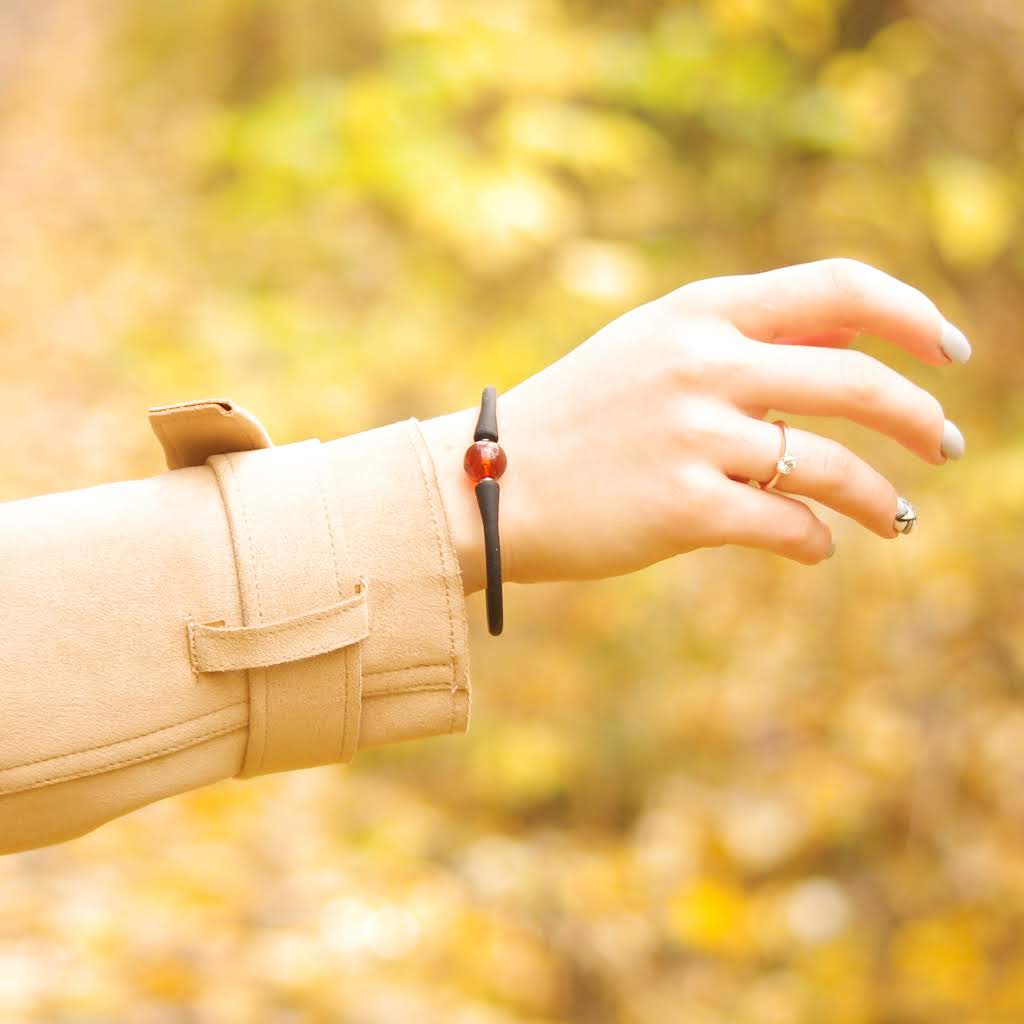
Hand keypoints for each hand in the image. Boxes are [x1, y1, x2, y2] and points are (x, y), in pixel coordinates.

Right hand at [420, 259, 969, 593]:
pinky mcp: (684, 509)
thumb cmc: (577, 418)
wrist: (490, 484)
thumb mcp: (650, 350)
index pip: (838, 288)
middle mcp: (703, 364)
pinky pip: (788, 526)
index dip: (909, 316)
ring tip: (895, 519)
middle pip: (858, 382)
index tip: (948, 352)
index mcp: (698, 311)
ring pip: (832, 466)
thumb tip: (845, 348)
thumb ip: (740, 340)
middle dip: (920, 419)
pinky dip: (816, 540)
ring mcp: (694, 437)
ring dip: (879, 498)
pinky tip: (817, 546)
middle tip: (947, 446)